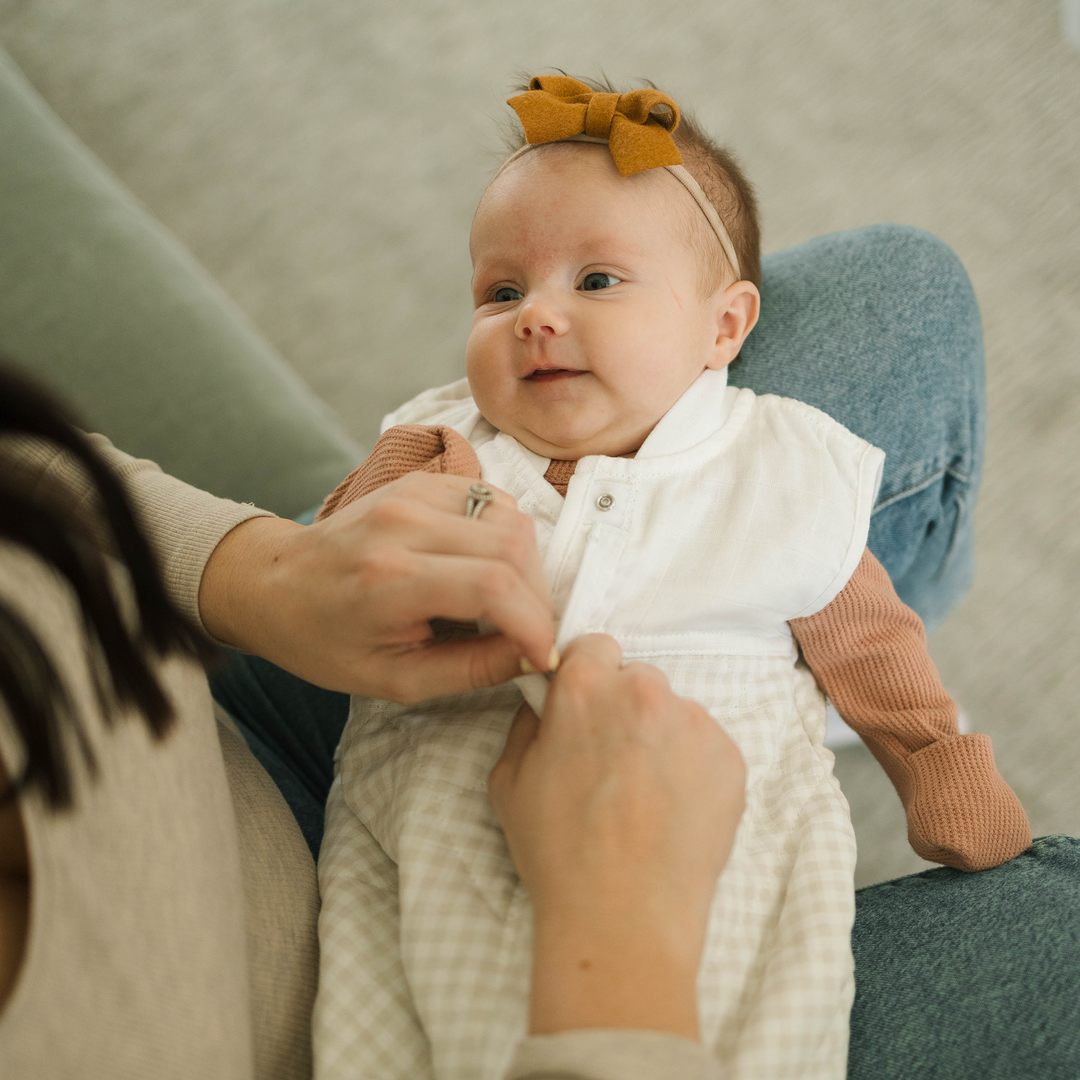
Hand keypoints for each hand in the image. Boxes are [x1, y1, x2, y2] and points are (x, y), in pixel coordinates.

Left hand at [198, 472, 555, 701]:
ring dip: (528, 564)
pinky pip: (491, 498)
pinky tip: (492, 567)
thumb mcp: (392, 679)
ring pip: (511, 515)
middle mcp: (403, 523)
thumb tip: (531, 657)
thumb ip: (469, 671)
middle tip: (530, 632)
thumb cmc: (325, 640)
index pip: (493, 585)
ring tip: (513, 602)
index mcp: (389, 578)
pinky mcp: (419, 481)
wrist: (275, 584)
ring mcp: (412, 493)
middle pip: (513, 543)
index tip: (542, 655)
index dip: (534, 623)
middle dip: (538, 595)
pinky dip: (507, 535)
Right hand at [488, 635, 744, 1039]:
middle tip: (615, 764)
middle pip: (637, 679)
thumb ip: (530, 722)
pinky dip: (693, 769)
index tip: (587, 711)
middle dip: (625, 710)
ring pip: (675, 713)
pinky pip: (707, 746)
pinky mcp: (730, 757)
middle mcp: (645, 690)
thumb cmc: (558, 852)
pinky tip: (673, 811)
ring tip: (646, 798)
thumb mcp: (509, 779)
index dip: (588, 679)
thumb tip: (548, 701)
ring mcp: (694, 722)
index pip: (594, 646)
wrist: (623, 916)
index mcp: (586, 686)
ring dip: (662, 739)